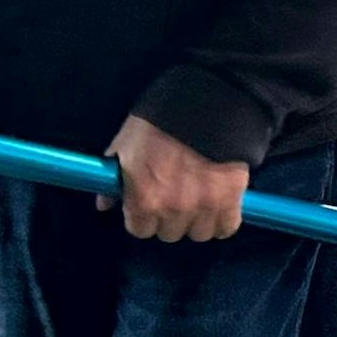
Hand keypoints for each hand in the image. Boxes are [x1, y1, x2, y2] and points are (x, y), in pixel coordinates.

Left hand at [106, 114, 247, 242]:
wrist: (207, 102)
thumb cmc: (160, 120)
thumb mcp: (126, 144)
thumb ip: (115, 178)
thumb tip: (104, 203)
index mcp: (144, 199)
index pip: (139, 229)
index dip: (141, 214)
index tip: (147, 202)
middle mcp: (173, 210)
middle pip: (169, 233)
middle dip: (168, 217)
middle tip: (173, 195)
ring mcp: (204, 207)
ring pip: (198, 233)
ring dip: (196, 220)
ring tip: (197, 200)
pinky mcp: (231, 200)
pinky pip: (225, 228)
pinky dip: (222, 220)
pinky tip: (217, 205)